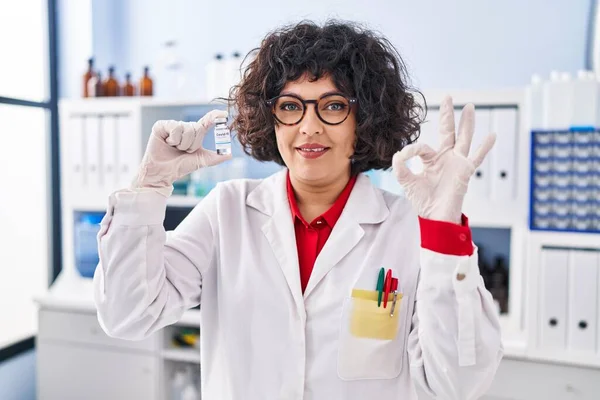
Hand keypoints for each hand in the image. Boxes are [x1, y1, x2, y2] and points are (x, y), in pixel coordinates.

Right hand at [131, 109, 230, 196]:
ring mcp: (173, 125)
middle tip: (183, 151)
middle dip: (192, 144)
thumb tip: (230, 155)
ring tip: (174, 148)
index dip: (215, 116)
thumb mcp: (201, 161)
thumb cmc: (180, 166)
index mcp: (195, 133)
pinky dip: (173, 140)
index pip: (207, 121)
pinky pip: (175, 128)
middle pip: (197, 128)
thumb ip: (215, 158)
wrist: (163, 173)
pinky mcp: (162, 125)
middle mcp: (185, 127)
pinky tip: (167, 143)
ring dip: (182, 144)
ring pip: (187, 129)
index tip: (224, 114)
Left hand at [392, 96, 495, 223]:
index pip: (422, 146)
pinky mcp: (465, 171)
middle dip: (447, 114)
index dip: (411, 150)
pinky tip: (492, 135)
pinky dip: (485, 147)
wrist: (434, 217)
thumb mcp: (407, 182)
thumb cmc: (423, 202)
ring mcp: (457, 163)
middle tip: (448, 97)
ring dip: (467, 123)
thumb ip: (400, 167)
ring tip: (469, 106)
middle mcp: (445, 158)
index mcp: (431, 160)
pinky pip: (476, 158)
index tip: (402, 156)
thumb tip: (397, 154)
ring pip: (463, 138)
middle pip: (447, 131)